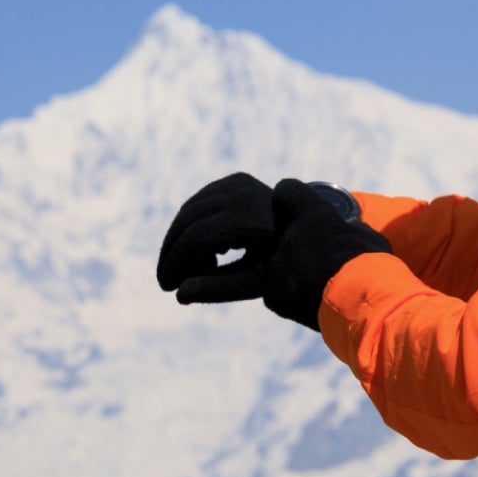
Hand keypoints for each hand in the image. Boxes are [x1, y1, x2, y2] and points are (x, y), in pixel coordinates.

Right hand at [157, 172, 275, 304]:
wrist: (311, 233)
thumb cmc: (282, 265)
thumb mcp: (254, 281)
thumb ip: (218, 287)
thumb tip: (179, 296)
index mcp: (251, 220)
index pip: (197, 239)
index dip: (176, 264)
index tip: (166, 286)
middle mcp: (245, 194)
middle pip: (189, 223)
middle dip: (171, 254)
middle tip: (166, 280)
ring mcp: (241, 183)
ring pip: (189, 211)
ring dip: (178, 240)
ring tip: (186, 269)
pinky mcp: (238, 180)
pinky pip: (200, 202)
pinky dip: (191, 225)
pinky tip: (203, 251)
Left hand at [262, 179, 390, 330]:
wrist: (364, 305)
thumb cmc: (373, 265)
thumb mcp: (364, 234)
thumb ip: (344, 227)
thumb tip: (344, 230)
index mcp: (310, 211)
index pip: (287, 191)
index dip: (295, 201)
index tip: (303, 211)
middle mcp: (285, 234)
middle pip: (280, 230)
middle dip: (294, 240)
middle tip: (317, 255)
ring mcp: (275, 265)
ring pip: (276, 261)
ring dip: (292, 268)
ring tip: (317, 282)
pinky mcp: (272, 294)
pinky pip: (277, 289)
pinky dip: (290, 293)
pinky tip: (311, 298)